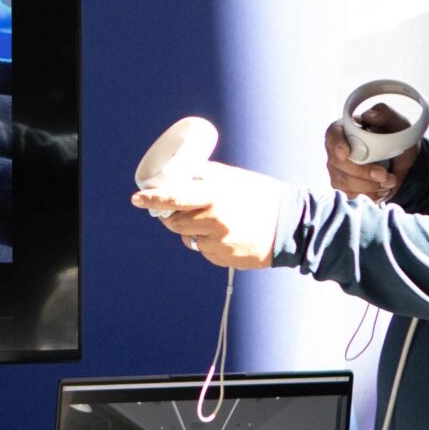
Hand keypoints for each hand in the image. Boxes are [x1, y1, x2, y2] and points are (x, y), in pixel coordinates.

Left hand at [131, 159, 285, 269]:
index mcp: (214, 195)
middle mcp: (214, 220)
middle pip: (174, 222)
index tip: (137, 198)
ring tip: (210, 219)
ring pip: (186, 238)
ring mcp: (219, 242)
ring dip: (189, 229)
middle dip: (171, 215)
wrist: (291, 225)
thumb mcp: (232, 178)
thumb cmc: (261, 195)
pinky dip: (206, 242)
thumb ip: (204, 175)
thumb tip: (177, 171)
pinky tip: (224, 234)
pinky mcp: (224, 259)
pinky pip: (203, 250)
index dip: (152, 199)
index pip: (173, 198)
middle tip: (177, 208)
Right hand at [324, 105, 416, 202]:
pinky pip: (351, 195)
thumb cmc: (397, 137)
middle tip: (384, 174)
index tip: (345, 154)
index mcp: (345, 129)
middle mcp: (336, 150)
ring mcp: (338, 170)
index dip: (336, 144)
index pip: (332, 135)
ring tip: (390, 181)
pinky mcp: (345, 186)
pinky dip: (370, 195)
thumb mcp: (397, 123)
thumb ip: (385, 114)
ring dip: (368, 186)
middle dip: (361, 172)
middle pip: (337, 163)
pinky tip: (383, 189)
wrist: (404, 162)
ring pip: (343, 182)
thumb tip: (370, 115)